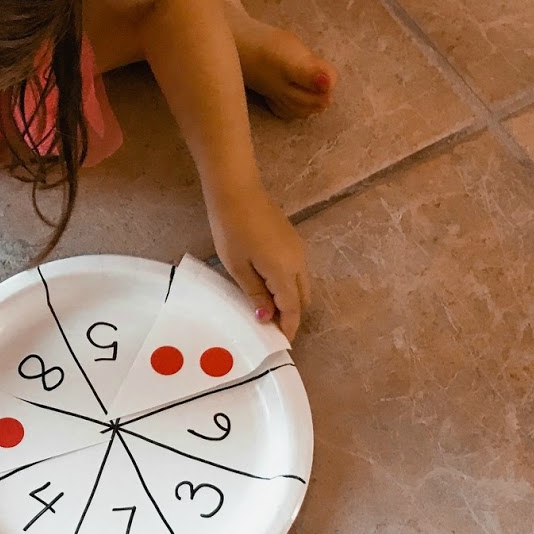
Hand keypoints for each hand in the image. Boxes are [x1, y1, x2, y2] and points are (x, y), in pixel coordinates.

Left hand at [208, 188, 311, 339]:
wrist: (237, 191)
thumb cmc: (231, 230)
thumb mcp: (238, 267)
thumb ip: (255, 294)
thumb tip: (266, 318)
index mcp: (285, 271)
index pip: (292, 308)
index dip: (288, 327)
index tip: (281, 343)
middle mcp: (299, 262)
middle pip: (302, 298)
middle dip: (291, 315)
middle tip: (271, 328)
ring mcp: (298, 249)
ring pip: (301, 285)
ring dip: (290, 300)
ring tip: (268, 310)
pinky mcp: (292, 240)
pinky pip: (297, 271)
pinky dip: (288, 285)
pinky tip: (269, 288)